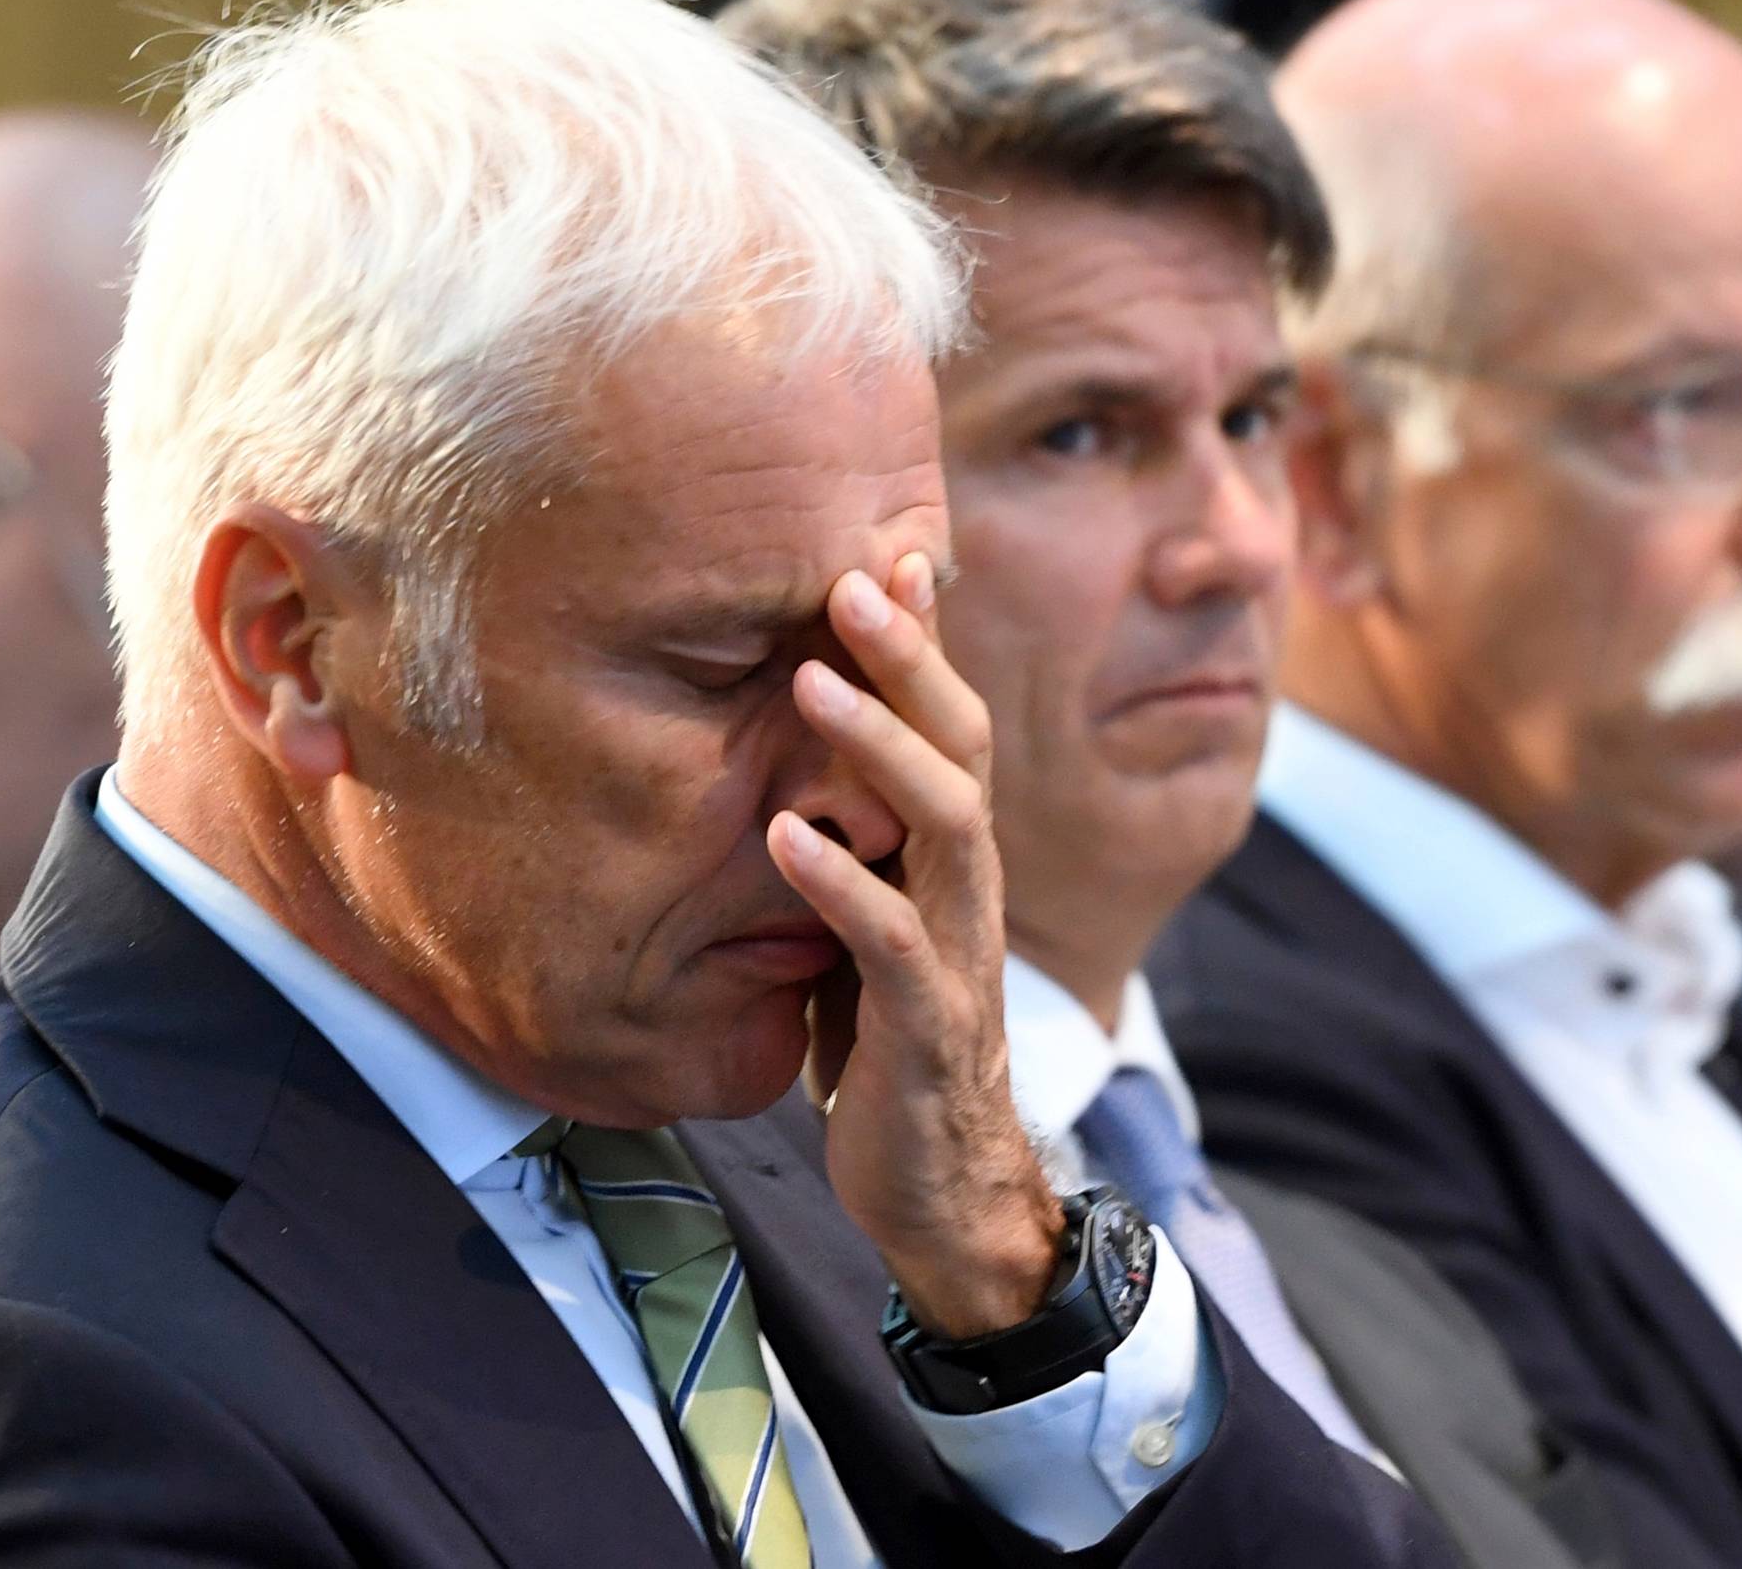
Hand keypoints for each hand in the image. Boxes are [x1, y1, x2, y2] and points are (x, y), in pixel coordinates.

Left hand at [767, 554, 1063, 1338]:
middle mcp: (967, 886)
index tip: (880, 556)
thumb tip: (773, 761)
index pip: (949, 726)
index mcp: (950, 857)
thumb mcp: (864, 923)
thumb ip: (849, 846)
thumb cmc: (891, 1043)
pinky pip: (891, 941)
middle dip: (910, 659)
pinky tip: (782, 837)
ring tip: (810, 685)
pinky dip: (838, 884)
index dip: (921, 645)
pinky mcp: (930, 1023)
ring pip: (945, 822)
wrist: (941, 1185)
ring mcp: (958, 951)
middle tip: (852, 577)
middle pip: (962, 744)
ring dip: (879, 747)